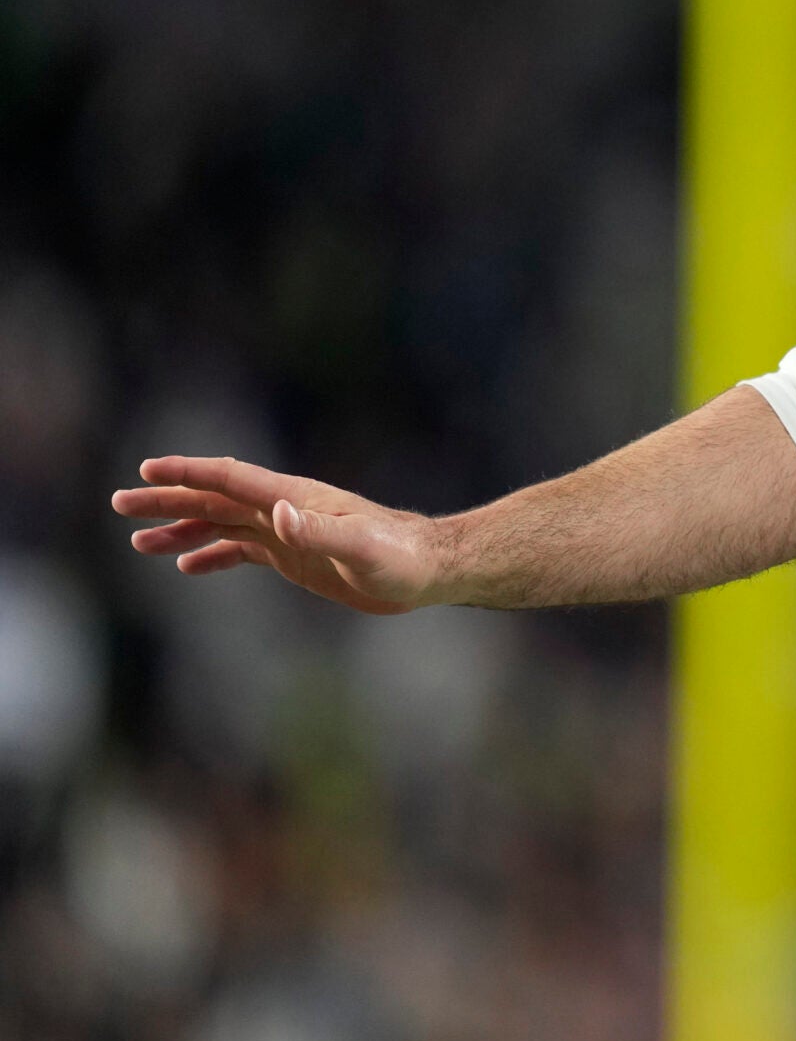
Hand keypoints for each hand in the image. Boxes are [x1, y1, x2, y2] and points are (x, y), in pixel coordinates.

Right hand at [111, 456, 449, 614]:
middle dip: (168, 500)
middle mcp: (285, 509)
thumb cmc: (401, 556)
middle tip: (120, 504)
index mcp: (294, 498)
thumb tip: (278, 514)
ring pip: (222, 524)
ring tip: (137, 541)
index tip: (147, 471)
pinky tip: (186, 565)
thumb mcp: (362, 548)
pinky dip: (211, 554)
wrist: (429, 570)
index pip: (231, 479)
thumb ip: (320, 531)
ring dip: (181, 529)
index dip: (189, 473)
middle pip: (214, 499)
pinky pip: (242, 550)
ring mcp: (288, 530)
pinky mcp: (296, 555)